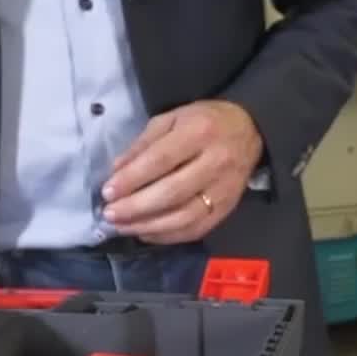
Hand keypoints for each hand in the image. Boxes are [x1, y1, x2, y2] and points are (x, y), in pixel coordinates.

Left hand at [102, 100, 262, 243]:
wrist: (249, 130)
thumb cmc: (204, 121)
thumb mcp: (171, 119)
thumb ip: (143, 144)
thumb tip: (116, 171)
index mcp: (199, 133)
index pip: (161, 160)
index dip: (131, 179)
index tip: (107, 192)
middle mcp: (215, 162)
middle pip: (172, 192)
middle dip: (136, 207)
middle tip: (110, 214)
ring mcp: (224, 190)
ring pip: (184, 217)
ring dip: (148, 226)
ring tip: (122, 227)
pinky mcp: (228, 209)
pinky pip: (196, 230)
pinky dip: (168, 236)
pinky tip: (146, 233)